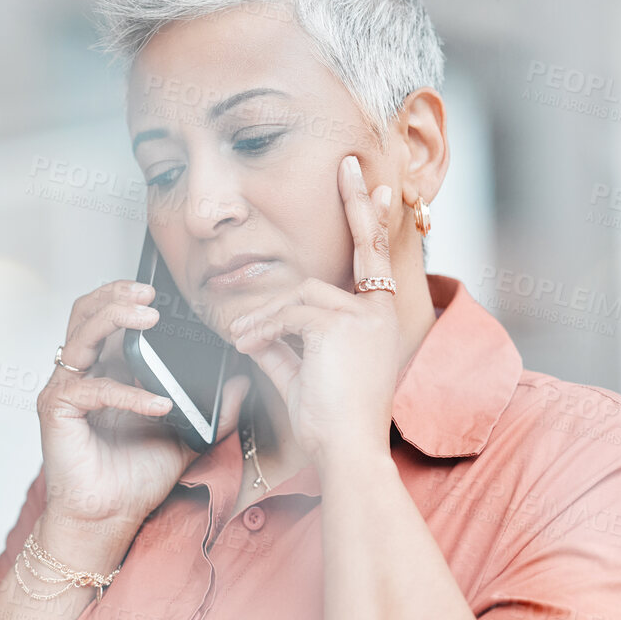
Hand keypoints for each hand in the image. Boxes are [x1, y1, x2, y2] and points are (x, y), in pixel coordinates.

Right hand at [36, 278, 250, 565]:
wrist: (108, 520)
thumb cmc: (134, 481)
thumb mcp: (186, 437)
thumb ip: (212, 410)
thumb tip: (241, 383)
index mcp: (106, 372)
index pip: (107, 317)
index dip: (129, 297)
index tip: (166, 293)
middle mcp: (81, 375)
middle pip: (85, 312)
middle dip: (116, 294)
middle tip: (151, 292)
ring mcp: (65, 390)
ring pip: (81, 334)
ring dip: (114, 317)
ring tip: (148, 316)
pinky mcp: (57, 411)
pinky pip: (92, 388)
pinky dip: (128, 392)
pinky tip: (158, 403)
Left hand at [226, 154, 399, 472]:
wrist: (344, 454)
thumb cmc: (329, 425)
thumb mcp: (300, 376)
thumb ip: (281, 348)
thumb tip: (255, 331)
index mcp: (376, 321)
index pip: (372, 262)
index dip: (370, 222)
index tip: (376, 187)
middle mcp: (379, 313)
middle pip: (363, 249)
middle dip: (356, 205)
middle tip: (351, 165)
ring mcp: (365, 317)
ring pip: (301, 293)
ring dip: (264, 316)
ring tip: (240, 341)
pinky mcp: (342, 325)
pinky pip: (289, 313)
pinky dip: (262, 329)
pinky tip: (245, 346)